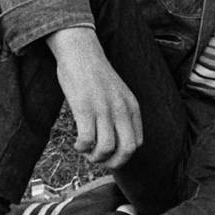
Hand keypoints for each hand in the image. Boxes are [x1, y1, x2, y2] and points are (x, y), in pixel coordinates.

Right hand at [48, 25, 142, 167]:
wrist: (80, 51)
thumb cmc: (95, 74)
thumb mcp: (118, 93)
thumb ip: (120, 113)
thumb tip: (114, 140)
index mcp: (132, 106)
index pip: (137, 142)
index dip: (122, 155)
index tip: (109, 154)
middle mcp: (121, 109)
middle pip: (127, 150)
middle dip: (113, 163)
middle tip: (98, 159)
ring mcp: (103, 109)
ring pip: (106, 148)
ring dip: (94, 156)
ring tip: (85, 150)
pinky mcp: (84, 108)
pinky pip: (87, 140)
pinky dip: (81, 147)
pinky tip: (77, 143)